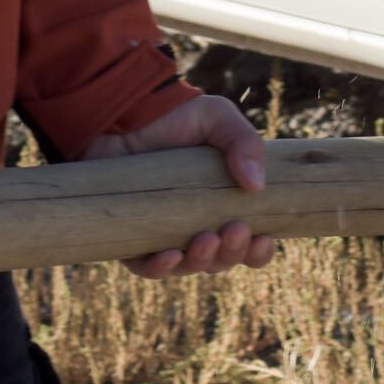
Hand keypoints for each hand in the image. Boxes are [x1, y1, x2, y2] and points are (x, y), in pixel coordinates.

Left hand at [79, 93, 279, 277]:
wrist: (120, 115)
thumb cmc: (172, 117)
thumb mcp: (217, 118)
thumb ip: (245, 143)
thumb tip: (256, 186)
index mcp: (222, 205)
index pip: (247, 243)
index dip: (257, 251)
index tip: (263, 238)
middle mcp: (195, 225)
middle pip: (220, 259)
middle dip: (232, 252)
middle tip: (234, 229)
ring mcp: (162, 234)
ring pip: (188, 266)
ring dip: (201, 261)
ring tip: (206, 240)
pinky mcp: (130, 237)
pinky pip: (145, 267)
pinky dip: (160, 269)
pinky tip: (170, 256)